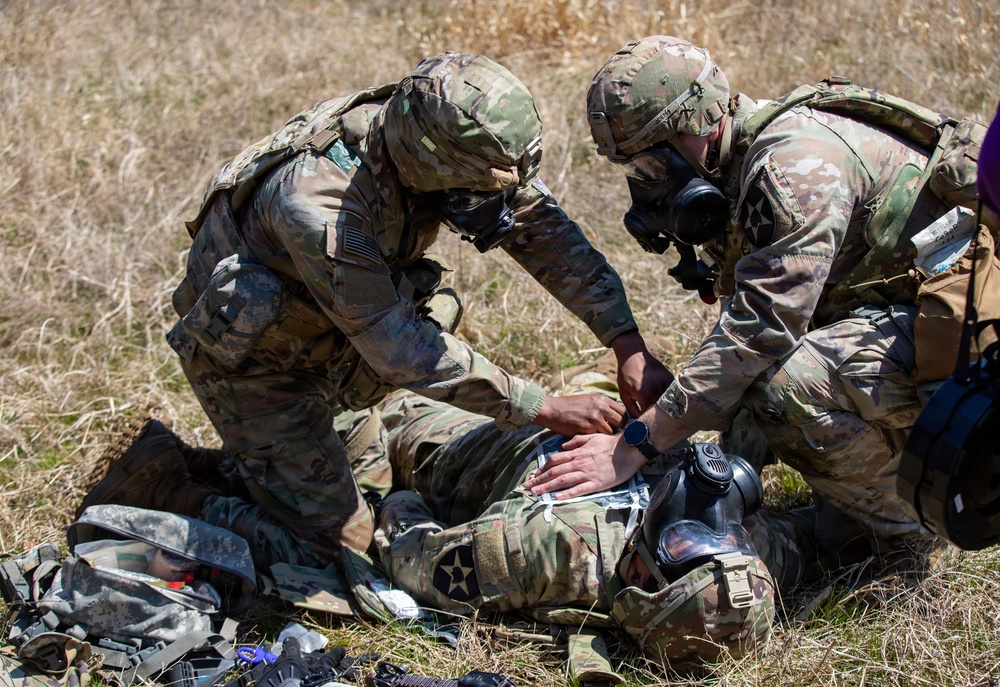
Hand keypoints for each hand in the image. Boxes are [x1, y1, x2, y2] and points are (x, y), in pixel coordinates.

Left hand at [522, 433, 644, 498]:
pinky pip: (579, 490)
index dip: (542, 468)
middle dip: (539, 480)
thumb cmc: (612, 443)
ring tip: (536, 493)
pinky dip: (566, 494)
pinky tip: (556, 498)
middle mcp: (579, 463)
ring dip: (547, 487)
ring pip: (563, 481)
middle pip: (554, 472)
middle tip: (527, 487)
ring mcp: (587, 474)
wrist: (630, 449)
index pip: (555, 460)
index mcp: (577, 453)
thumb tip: (562, 446)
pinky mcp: (597, 484)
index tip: (534, 474)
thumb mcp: (592, 436)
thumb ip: (576, 441)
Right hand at [533, 393, 624, 435]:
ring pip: (611, 432)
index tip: (617, 425)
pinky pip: (598, 437)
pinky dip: (594, 437)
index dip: (621, 419)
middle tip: (608, 431)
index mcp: (602, 399)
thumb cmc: (570, 406)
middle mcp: (601, 407)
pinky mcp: (587, 429)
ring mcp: (595, 418)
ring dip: (604, 434)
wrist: (552, 410)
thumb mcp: (589, 400)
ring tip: (595, 433)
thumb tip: (616, 417)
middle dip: (617, 428)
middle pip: (621, 422)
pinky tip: (587, 434)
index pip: (623, 411)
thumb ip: (603, 406)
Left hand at [611, 331, 673, 416]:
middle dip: (657, 417)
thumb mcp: (624, 393)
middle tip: (654, 421)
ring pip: (669, 402)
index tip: (646, 424)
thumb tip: (640, 420)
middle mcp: (657, 390)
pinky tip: (664, 400)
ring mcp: (666, 383)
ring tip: (660, 412)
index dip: (648, 421)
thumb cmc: (626, 374)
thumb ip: (631, 409)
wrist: (633, 355)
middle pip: (661, 411)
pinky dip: (669, 398)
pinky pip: (672, 393)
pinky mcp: (670, 378)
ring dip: (665, 408)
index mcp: (644, 395)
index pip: (649, 415)